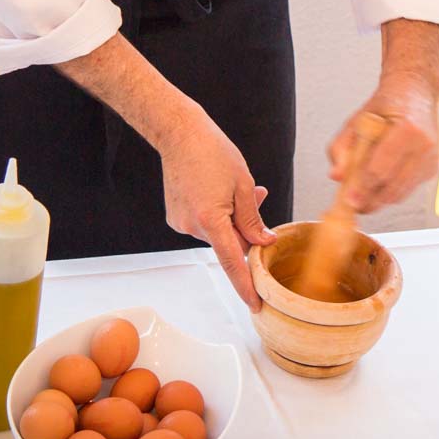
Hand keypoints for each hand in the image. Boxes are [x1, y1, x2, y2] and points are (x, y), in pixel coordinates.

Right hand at [158, 113, 275, 310]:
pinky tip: (216, 190)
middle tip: (258, 198)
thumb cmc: (213, 152)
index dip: (245, 285)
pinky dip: (216, 214)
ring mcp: (180, 222)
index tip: (255, 304)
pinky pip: (203, 224)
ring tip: (236, 188)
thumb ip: (253, 219)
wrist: (179, 133)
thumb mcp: (243, 184)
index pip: (232, 262)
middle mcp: (191, 226)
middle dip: (246, 228)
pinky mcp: (175, 216)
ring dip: (231, 218)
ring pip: (217, 232)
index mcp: (211, 220)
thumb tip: (262, 242)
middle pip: (229, 242)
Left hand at [327, 73, 438, 213]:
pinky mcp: (432, 168)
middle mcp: (424, 145)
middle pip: (392, 187)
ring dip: (380, 199)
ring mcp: (431, 158)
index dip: (363, 188)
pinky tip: (379, 185)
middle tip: (352, 205)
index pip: (381, 168)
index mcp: (407, 129)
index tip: (349, 199)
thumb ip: (341, 147)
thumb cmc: (387, 104)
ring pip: (401, 193)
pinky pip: (408, 190)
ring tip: (362, 197)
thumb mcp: (356, 120)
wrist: (414, 93)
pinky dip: (391, 191)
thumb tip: (336, 175)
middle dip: (370, 200)